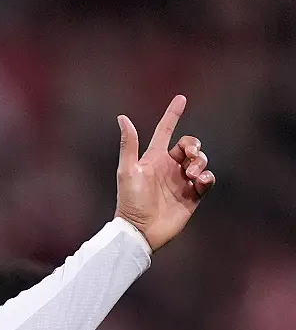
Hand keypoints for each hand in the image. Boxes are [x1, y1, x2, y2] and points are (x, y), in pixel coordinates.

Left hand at [114, 95, 214, 250]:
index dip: (173, 114)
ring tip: (191, 175)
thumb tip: (122, 117)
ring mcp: (181, 182)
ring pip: (200, 161)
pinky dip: (207, 177)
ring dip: (200, 163)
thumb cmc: (130, 201)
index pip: (165, 131)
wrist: (141, 231)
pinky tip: (199, 182)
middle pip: (189, 145)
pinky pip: (207, 180)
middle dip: (193, 146)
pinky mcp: (191, 196)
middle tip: (189, 156)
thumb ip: (129, 145)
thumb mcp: (128, 170)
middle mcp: (168, 168)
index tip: (181, 98)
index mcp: (153, 159)